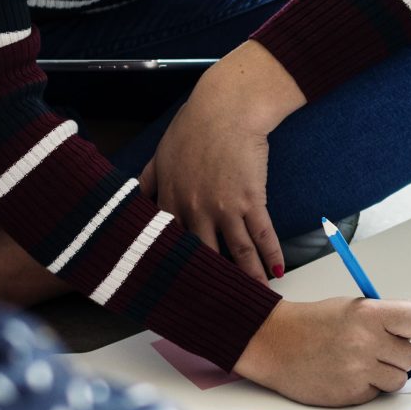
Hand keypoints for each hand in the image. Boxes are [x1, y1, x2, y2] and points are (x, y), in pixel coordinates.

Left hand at [141, 42, 305, 282]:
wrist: (227, 109)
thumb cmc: (194, 125)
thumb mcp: (161, 153)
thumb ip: (148, 180)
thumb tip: (134, 197)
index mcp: (171, 200)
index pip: (171, 243)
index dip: (177, 265)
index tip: (179, 283)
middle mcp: (195, 210)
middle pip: (204, 254)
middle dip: (212, 279)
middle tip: (217, 300)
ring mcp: (224, 208)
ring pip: (237, 252)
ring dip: (247, 276)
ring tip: (254, 295)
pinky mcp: (252, 200)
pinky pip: (262, 235)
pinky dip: (270, 255)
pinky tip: (276, 271)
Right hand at [233, 295, 410, 407]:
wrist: (274, 343)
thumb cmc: (316, 323)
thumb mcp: (354, 307)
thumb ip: (393, 317)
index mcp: (369, 314)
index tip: (407, 330)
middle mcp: (366, 342)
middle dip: (397, 352)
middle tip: (374, 347)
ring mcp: (358, 371)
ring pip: (399, 378)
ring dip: (386, 372)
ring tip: (361, 361)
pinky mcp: (350, 394)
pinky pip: (377, 393)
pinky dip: (368, 386)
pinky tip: (347, 374)